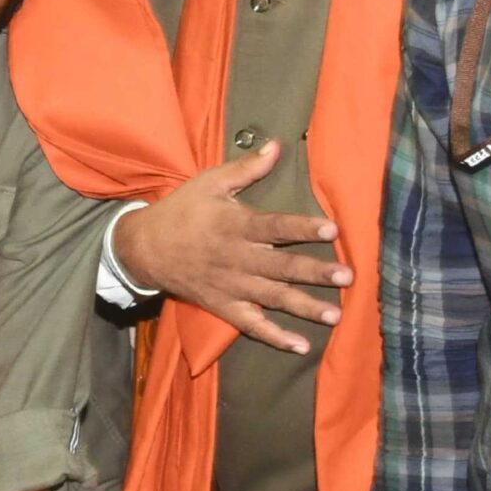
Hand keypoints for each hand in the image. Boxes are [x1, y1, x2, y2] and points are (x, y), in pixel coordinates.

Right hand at [109, 143, 347, 352]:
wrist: (142, 249)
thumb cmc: (180, 212)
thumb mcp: (209, 183)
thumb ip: (246, 168)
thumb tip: (276, 144)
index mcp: (235, 226)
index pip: (275, 226)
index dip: (303, 227)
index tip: (331, 229)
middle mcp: (237, 258)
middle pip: (281, 266)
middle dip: (315, 272)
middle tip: (347, 275)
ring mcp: (231, 286)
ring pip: (273, 298)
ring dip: (305, 307)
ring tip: (336, 315)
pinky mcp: (223, 306)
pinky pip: (251, 325)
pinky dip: (275, 337)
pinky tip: (301, 346)